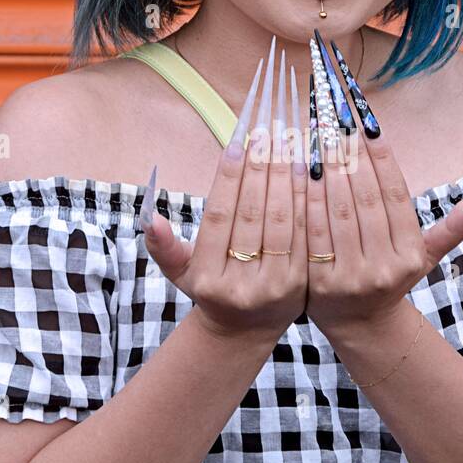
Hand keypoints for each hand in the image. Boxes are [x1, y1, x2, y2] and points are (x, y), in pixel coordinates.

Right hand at [143, 36, 307, 338]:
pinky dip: (309, 200)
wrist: (246, 331)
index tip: (238, 141)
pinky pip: (308, 234)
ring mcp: (275, 286)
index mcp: (207, 278)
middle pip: (253, 215)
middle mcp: (241, 284)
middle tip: (268, 131)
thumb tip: (152, 220)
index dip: (228, 177)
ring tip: (290, 143)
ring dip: (288, 177)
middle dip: (262, 168)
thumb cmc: (211, 288)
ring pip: (284, 222)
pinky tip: (310, 170)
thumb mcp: (180, 273)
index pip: (219, 217)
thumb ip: (165, 247)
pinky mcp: (303, 284)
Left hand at [305, 39, 462, 337]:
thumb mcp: (424, 258)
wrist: (360, 324)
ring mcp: (351, 275)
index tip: (367, 124)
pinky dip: (306, 199)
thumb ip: (448, 230)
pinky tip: (300, 171)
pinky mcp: (320, 281)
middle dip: (350, 156)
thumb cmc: (391, 277)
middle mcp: (385, 266)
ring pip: (338, 211)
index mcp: (410, 254)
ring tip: (317, 136)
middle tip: (336, 120)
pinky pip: (311, 231)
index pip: (395, 195)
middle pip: (365, 199)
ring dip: (327, 170)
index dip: (381, 157)